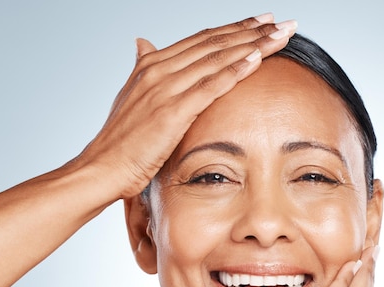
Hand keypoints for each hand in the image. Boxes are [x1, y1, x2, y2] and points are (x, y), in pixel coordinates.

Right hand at [77, 14, 296, 198]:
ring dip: (252, 44)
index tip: (260, 22)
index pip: (201, 40)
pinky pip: (211, 85)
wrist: (102, 168)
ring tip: (280, 35)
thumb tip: (142, 43)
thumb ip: (142, 69)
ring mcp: (165, 88)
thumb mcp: (130, 97)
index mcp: (151, 65)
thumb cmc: (119, 141)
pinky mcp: (173, 111)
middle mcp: (159, 69)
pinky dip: (236, 70)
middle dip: (251, 31)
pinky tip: (258, 59)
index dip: (233, 29)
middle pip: (214, 43)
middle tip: (281, 22)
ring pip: (217, 58)